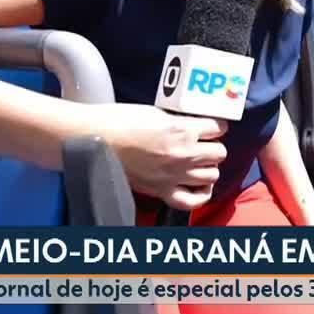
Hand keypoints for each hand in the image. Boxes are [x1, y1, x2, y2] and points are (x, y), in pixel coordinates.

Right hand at [91, 104, 227, 210]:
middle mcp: (183, 154)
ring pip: (212, 175)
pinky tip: (200, 185)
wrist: (94, 138)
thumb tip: (193, 126)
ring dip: (208, 167)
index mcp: (181, 130)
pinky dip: (201, 194)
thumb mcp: (157, 113)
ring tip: (200, 162)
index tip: (212, 126)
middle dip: (213, 146)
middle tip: (205, 143)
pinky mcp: (161, 190)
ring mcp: (174, 175)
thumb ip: (180, 122)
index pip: (217, 128)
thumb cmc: (119, 122)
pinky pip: (193, 200)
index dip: (216, 125)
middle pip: (219, 153)